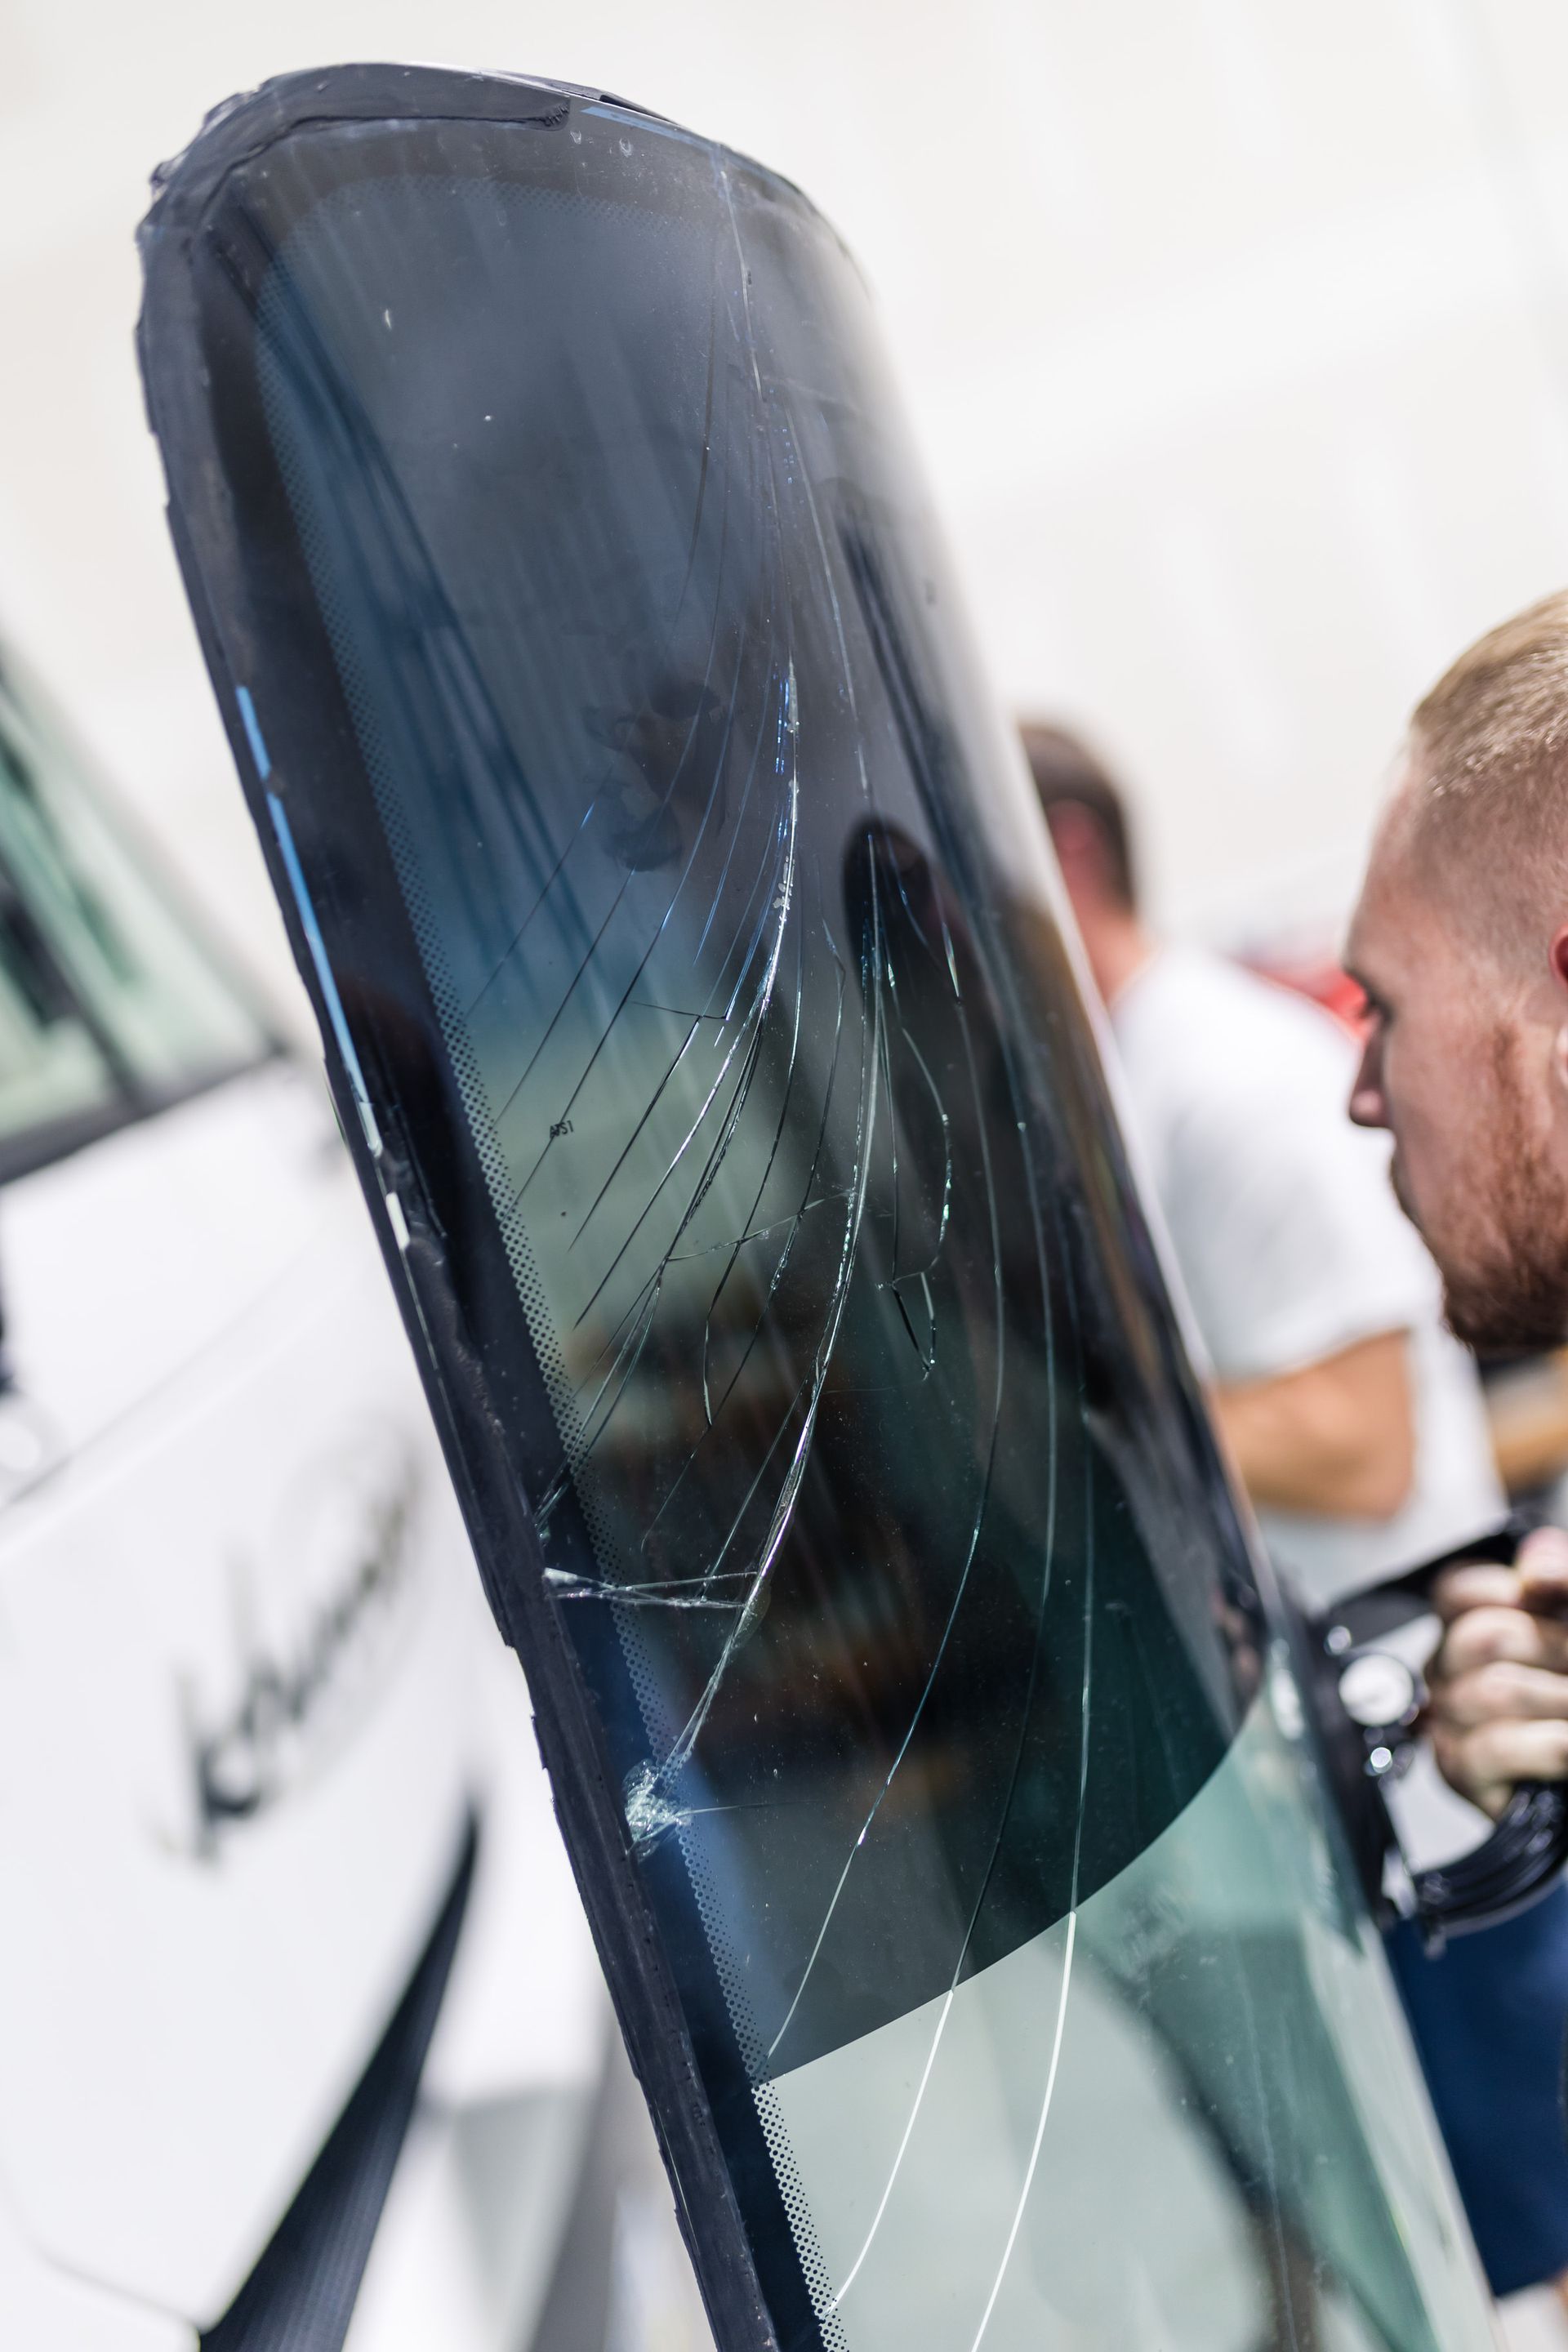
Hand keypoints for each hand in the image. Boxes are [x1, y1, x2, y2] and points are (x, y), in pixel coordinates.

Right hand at [1425, 1528, 1567, 1817]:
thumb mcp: (1567, 1626)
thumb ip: (1557, 1579)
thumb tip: (1536, 1567)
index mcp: (1465, 1630)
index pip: (1456, 1592)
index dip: (1505, 1590)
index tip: (1547, 1600)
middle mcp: (1446, 1672)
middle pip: (1480, 1638)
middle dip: (1553, 1650)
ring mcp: (1447, 1721)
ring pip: (1492, 1691)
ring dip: (1560, 1701)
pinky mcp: (1458, 1770)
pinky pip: (1496, 1747)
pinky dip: (1551, 1746)